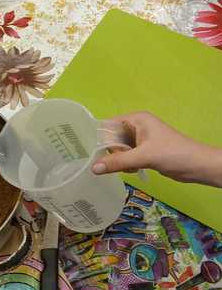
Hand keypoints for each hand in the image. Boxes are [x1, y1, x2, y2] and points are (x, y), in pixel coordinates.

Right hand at [92, 112, 221, 187]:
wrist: (197, 166)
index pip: (108, 125)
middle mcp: (137, 126)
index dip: (100, 139)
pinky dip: (126, 164)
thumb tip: (93, 168)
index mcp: (136, 119)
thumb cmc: (173, 154)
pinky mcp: (144, 151)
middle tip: (116, 163)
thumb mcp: (144, 157)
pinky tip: (133, 170)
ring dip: (120, 160)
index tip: (93, 154)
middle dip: (112, 152)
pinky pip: (127, 156)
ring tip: (129, 167)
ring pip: (119, 149)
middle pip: (112, 138)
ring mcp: (141, 139)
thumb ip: (118, 162)